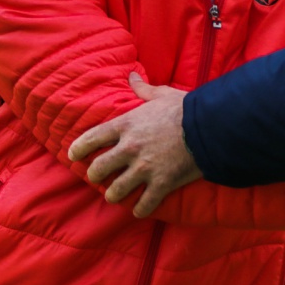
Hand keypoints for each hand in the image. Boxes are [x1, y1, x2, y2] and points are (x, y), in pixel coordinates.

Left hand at [68, 72, 202, 217]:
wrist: (211, 126)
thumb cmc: (185, 108)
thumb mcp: (161, 94)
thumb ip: (143, 88)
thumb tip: (132, 75)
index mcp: (126, 125)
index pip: (90, 139)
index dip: (78, 149)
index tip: (73, 155)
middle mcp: (130, 149)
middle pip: (98, 170)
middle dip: (96, 176)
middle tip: (99, 177)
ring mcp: (144, 169)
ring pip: (115, 192)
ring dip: (115, 195)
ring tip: (118, 195)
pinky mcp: (161, 184)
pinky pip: (143, 205)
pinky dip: (140, 209)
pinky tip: (140, 208)